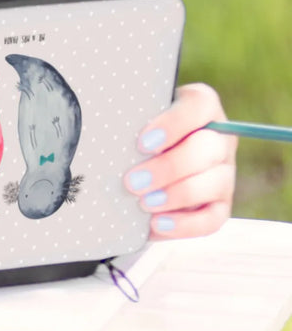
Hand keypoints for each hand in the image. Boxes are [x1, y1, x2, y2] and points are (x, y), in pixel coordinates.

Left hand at [125, 83, 236, 238]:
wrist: (141, 155)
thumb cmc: (137, 128)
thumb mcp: (137, 113)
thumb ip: (132, 113)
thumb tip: (106, 121)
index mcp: (201, 106)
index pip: (199, 105)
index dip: (173, 125)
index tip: (142, 143)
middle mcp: (219, 138)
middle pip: (208, 149)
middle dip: (168, 168)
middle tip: (133, 181)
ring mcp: (224, 173)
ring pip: (213, 184)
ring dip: (175, 196)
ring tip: (143, 203)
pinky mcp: (220, 205)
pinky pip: (212, 219)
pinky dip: (184, 225)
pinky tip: (156, 224)